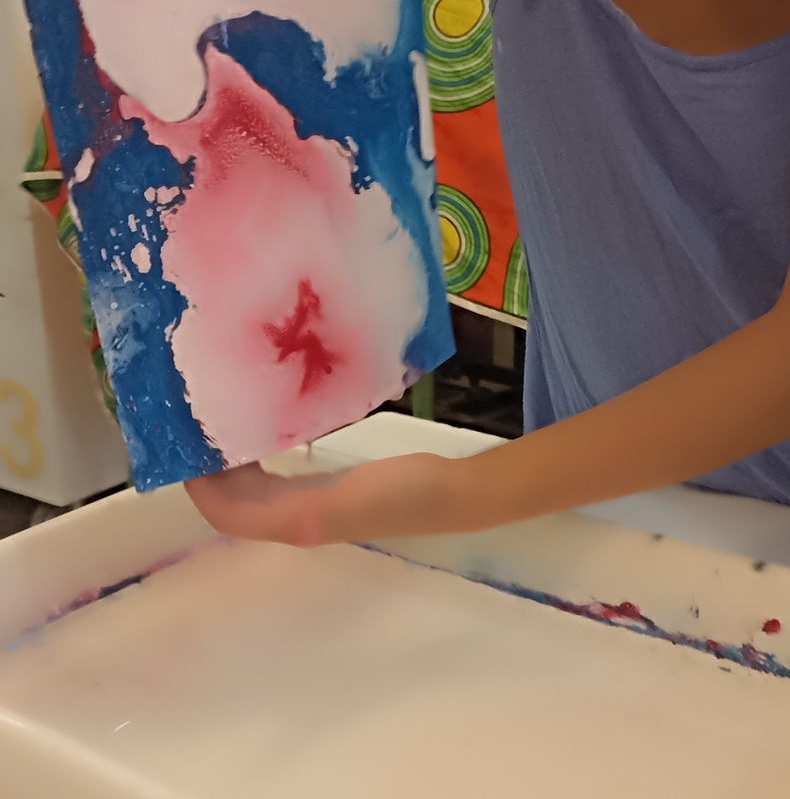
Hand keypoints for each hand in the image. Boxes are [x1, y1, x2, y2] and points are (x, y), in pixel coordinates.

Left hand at [185, 451, 468, 547]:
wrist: (448, 493)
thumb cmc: (400, 493)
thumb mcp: (344, 500)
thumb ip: (299, 507)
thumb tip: (242, 499)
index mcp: (295, 523)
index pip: (228, 516)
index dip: (200, 490)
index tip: (183, 448)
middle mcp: (296, 519)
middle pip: (234, 506)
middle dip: (208, 474)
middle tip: (195, 427)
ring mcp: (312, 506)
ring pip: (253, 493)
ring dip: (230, 467)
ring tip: (220, 425)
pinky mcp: (327, 491)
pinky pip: (276, 480)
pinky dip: (258, 459)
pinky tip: (262, 430)